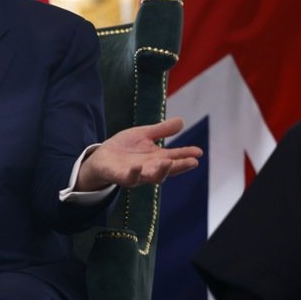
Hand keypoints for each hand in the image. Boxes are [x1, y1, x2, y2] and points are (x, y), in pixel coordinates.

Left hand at [77, 117, 201, 191]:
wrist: (102, 157)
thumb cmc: (125, 148)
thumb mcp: (144, 135)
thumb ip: (162, 130)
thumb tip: (182, 121)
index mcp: (157, 158)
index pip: (175, 157)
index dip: (187, 155)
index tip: (199, 152)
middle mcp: (150, 168)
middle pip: (168, 169)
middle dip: (180, 166)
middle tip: (192, 162)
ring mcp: (137, 174)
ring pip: (151, 177)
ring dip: (161, 171)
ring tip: (168, 162)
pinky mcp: (121, 176)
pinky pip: (129, 178)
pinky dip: (134, 174)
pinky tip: (138, 166)